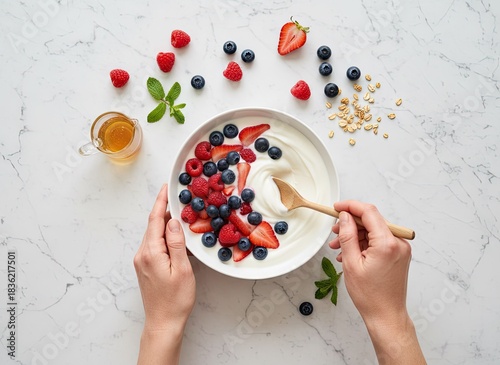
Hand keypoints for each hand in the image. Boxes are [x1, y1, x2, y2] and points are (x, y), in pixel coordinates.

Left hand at [134, 184, 195, 364]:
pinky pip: (155, 244)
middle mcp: (142, 254)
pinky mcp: (145, 266)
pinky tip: (177, 237)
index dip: (161, 202)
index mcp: (151, 253)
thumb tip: (173, 221)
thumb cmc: (175, 300)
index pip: (155, 220)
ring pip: (154, 234)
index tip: (166, 187)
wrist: (163, 322)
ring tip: (182, 216)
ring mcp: (142, 261)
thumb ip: (176, 243)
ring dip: (166, 224)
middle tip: (179, 199)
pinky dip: (165, 236)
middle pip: (153, 225)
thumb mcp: (182, 269)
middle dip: (165, 210)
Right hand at [329, 201, 424, 364]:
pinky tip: (350, 253)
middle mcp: (399, 242)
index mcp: (387, 243)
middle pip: (371, 221)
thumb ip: (347, 235)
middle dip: (351, 223)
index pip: (369, 212)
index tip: (337, 207)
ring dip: (355, 235)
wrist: (386, 315)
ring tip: (339, 246)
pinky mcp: (398, 254)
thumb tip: (345, 217)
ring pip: (374, 231)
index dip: (350, 206)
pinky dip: (364, 243)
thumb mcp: (351, 263)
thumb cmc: (370, 295)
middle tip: (334, 231)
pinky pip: (379, 241)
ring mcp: (400, 249)